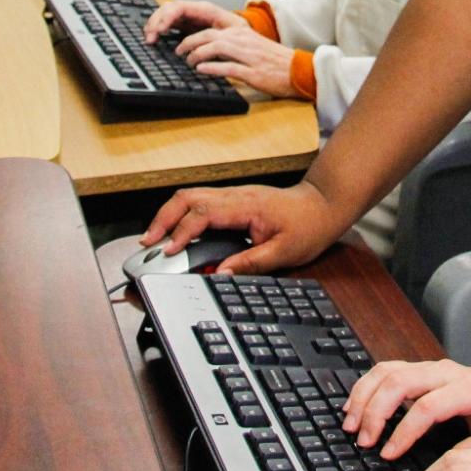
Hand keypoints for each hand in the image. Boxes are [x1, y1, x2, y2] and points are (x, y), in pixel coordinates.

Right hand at [139, 179, 345, 273]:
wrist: (322, 205)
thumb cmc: (307, 226)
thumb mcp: (284, 252)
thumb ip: (250, 263)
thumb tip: (220, 275)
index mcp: (246, 206)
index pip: (203, 214)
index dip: (182, 232)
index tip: (169, 250)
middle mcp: (235, 196)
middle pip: (187, 197)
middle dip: (163, 219)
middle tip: (147, 243)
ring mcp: (232, 195)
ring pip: (190, 196)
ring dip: (169, 215)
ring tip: (154, 239)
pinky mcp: (232, 200)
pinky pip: (200, 201)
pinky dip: (181, 215)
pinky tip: (175, 231)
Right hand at [144, 0, 246, 39]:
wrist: (245, 37)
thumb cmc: (241, 35)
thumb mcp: (234, 34)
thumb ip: (220, 35)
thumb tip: (203, 42)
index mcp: (205, 9)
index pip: (180, 7)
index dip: (167, 17)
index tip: (160, 30)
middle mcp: (195, 10)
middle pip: (168, 8)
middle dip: (156, 21)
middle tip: (150, 37)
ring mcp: (189, 17)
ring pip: (165, 14)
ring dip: (155, 24)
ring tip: (149, 38)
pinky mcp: (186, 25)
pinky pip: (167, 22)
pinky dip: (158, 28)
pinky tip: (154, 36)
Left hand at [176, 25, 299, 97]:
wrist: (299, 70)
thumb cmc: (276, 61)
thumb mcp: (253, 47)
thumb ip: (234, 46)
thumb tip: (210, 50)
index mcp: (243, 34)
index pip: (211, 30)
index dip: (192, 37)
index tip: (182, 44)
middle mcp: (244, 41)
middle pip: (209, 36)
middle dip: (189, 43)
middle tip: (178, 52)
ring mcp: (248, 56)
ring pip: (216, 48)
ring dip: (197, 55)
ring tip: (188, 62)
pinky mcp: (253, 72)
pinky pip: (228, 67)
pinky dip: (211, 68)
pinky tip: (201, 71)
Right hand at [342, 359, 470, 459]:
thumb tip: (444, 467)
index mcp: (469, 389)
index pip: (429, 406)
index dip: (405, 430)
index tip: (388, 454)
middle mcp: (445, 372)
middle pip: (401, 381)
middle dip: (376, 411)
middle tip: (363, 441)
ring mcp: (427, 367)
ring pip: (387, 371)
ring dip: (364, 397)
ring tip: (350, 427)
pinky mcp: (414, 369)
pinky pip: (383, 370)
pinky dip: (364, 387)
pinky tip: (352, 408)